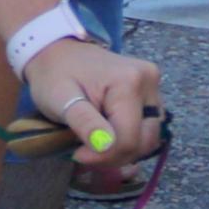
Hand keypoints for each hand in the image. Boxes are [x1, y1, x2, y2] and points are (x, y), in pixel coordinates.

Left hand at [18, 35, 164, 164]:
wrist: (58, 52)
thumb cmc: (55, 74)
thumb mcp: (60, 98)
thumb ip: (84, 122)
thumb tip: (106, 146)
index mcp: (129, 81)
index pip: (128, 138)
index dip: (104, 156)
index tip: (77, 154)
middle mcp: (149, 82)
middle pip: (145, 140)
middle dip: (115, 156)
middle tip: (85, 154)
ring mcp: (153, 88)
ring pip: (149, 138)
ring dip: (123, 151)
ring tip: (94, 145)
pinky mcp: (151, 95)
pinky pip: (147, 129)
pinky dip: (129, 140)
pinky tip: (106, 137)